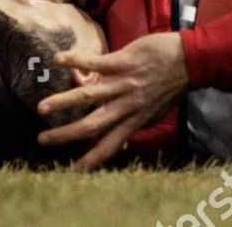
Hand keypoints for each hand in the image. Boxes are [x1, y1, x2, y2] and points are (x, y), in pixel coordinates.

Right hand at [35, 33, 188, 170]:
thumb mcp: (154, 112)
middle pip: (92, 125)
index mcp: (134, 120)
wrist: (188, 60)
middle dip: (66, 134)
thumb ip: (135, 123)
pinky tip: (57, 59)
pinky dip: (76, 61)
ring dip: (64, 102)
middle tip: (43, 139)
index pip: (109, 145)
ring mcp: (123, 84)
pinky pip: (96, 63)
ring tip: (42, 107)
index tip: (71, 170)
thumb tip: (123, 139)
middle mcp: (126, 106)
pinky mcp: (123, 62)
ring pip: (89, 97)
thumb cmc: (171, 86)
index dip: (91, 159)